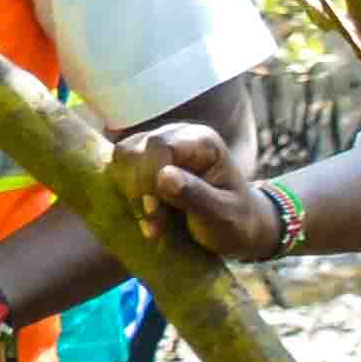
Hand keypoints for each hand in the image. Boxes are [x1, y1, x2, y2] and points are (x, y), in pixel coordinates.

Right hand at [121, 121, 280, 258]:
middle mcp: (179, 136)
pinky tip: (147, 214)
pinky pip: (121, 169)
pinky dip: (127, 194)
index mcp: (202, 142)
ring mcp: (161, 146)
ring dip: (130, 192)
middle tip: (156, 221)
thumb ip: (194, 195)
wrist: (239, 226)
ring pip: (122, 157)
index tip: (155, 212)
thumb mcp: (221, 215)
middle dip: (138, 189)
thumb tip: (163, 176)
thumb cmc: (235, 221)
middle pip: (134, 149)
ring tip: (152, 219)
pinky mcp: (148, 161)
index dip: (149, 177)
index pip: (158, 145)